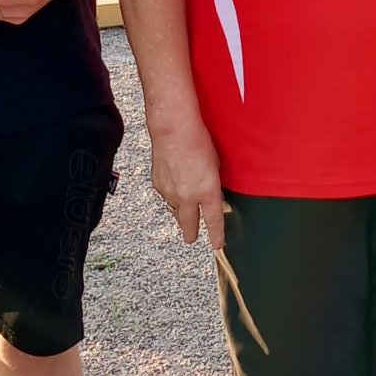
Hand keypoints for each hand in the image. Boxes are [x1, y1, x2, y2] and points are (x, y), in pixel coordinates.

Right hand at [149, 116, 227, 249]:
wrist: (173, 131)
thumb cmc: (199, 142)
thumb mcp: (215, 166)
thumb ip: (213, 183)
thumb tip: (211, 192)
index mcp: (207, 192)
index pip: (213, 221)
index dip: (216, 235)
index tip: (217, 244)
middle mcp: (188, 197)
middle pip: (188, 223)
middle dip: (191, 233)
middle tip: (191, 239)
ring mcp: (170, 193)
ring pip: (175, 209)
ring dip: (180, 210)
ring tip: (183, 211)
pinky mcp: (158, 185)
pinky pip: (166, 196)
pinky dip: (171, 194)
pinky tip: (174, 185)